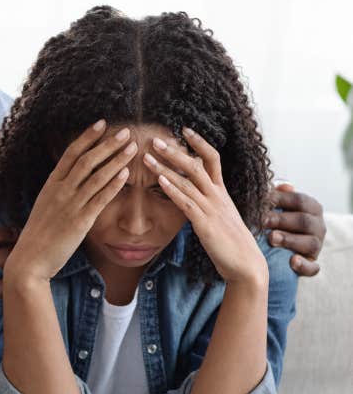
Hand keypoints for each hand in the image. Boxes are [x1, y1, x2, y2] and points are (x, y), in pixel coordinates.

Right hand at [5, 119, 135, 282]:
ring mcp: (70, 205)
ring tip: (132, 147)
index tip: (101, 124)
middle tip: (125, 131)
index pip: (70, 154)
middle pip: (87, 160)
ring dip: (116, 159)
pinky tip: (126, 173)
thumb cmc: (38, 235)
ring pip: (96, 176)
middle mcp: (60, 191)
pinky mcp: (80, 221)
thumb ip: (58, 192)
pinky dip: (114, 184)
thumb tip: (70, 181)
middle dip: (107, 144)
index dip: (87, 137)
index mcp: (50, 185)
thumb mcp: (44, 206)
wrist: (30, 259)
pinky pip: (100, 198)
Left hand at [144, 129, 267, 284]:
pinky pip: (186, 202)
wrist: (246, 264)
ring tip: (147, 156)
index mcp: (221, 192)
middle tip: (155, 138)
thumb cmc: (231, 243)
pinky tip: (159, 180)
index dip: (199, 143)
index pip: (213, 159)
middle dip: (175, 150)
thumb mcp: (221, 217)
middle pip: (196, 164)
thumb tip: (195, 196)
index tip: (184, 129)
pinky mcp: (204, 223)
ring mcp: (211, 208)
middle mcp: (217, 196)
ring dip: (165, 167)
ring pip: (187, 181)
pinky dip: (172, 189)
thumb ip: (209, 204)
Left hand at [263, 183, 325, 275]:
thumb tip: (284, 186)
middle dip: (282, 220)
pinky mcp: (311, 265)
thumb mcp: (275, 207)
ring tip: (271, 238)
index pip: (299, 201)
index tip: (261, 201)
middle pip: (303, 221)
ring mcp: (316, 246)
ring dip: (290, 240)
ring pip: (310, 243)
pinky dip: (303, 265)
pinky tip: (292, 261)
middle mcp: (318, 226)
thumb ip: (278, 196)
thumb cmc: (274, 222)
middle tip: (262, 220)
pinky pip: (312, 267)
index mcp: (311, 208)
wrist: (276, 250)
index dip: (280, 200)